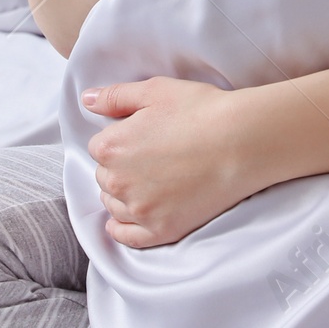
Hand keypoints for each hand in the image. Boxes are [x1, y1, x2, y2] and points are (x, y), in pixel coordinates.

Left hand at [82, 75, 260, 245]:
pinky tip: (125, 221)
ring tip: (149, 182)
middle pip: (105, 177)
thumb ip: (115, 96)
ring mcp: (139, 210)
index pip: (99, 148)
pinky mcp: (161, 230)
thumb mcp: (155, 90)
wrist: (242, 141)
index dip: (120, 140)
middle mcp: (118, 182)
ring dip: (122, 195)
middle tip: (150, 157)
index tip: (142, 137)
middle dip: (120, 167)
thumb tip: (86, 100)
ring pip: (114, 205)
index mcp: (110, 147)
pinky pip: (128, 237)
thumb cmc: (201, 111)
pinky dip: (122, 229)